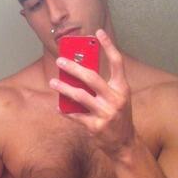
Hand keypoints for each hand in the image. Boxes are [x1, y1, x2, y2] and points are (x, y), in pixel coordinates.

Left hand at [49, 29, 134, 158]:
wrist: (124, 144)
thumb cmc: (118, 117)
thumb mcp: (117, 99)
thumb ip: (103, 87)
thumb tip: (80, 72)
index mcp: (122, 89)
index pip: (117, 63)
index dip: (109, 46)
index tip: (98, 33)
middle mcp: (115, 99)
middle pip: (92, 78)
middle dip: (74, 68)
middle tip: (60, 61)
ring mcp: (105, 114)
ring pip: (80, 96)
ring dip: (64, 88)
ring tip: (53, 82)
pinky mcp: (95, 127)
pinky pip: (75, 116)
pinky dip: (65, 110)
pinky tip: (58, 106)